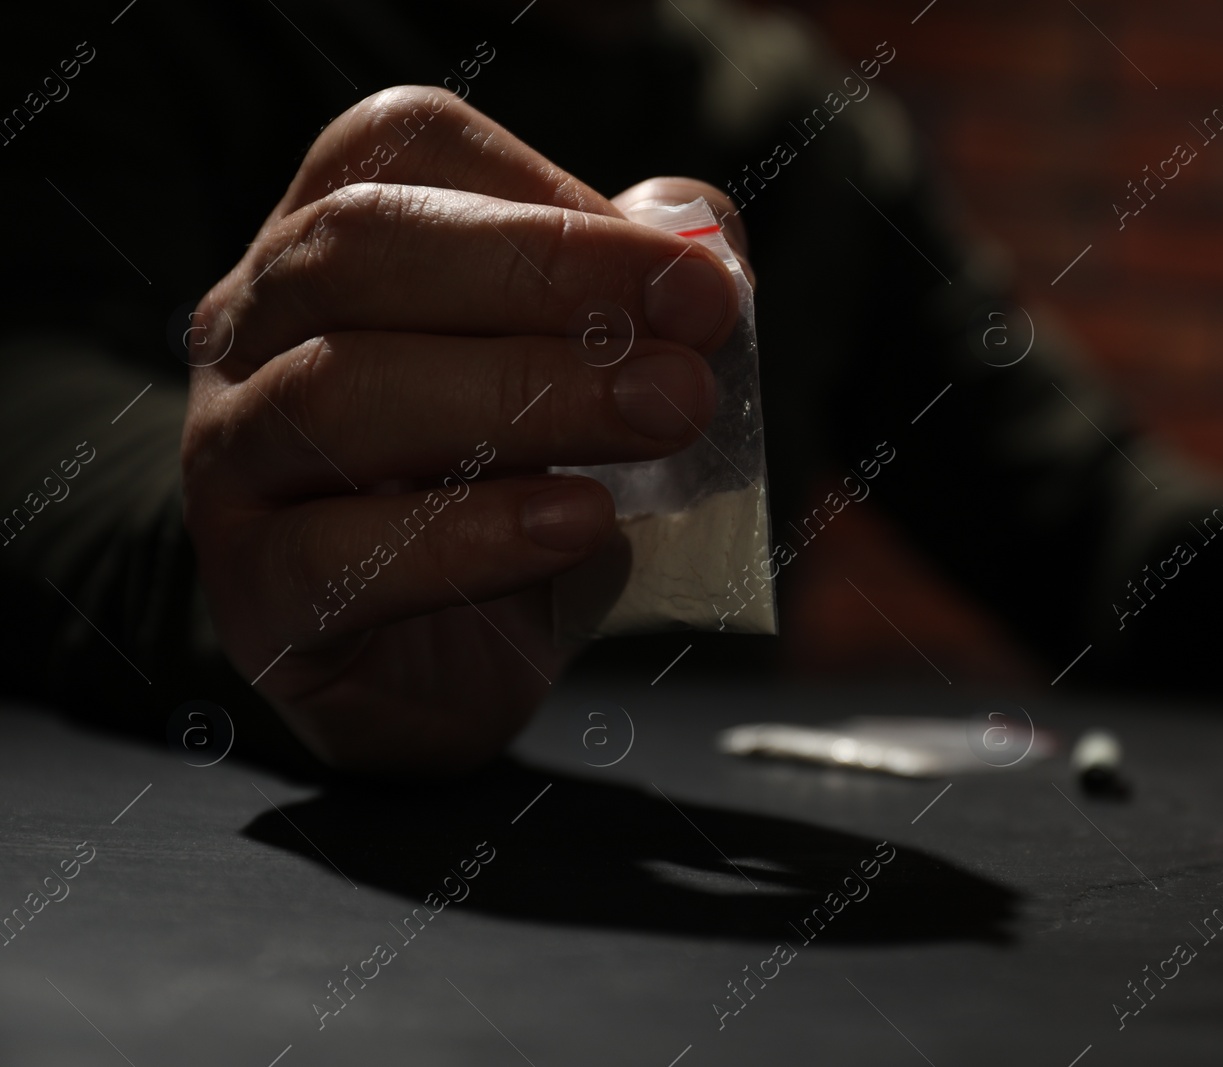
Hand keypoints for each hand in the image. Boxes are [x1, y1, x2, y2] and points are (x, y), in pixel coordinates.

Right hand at [182, 86, 743, 772]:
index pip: (402, 147)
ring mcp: (229, 458)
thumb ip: (637, 298)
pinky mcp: (252, 591)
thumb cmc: (513, 499)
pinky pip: (335, 551)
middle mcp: (251, 328)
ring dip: (524, 395)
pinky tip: (579, 523)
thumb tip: (700, 241)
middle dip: (546, 281)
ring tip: (661, 417)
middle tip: (692, 345)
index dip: (552, 199)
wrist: (443, 674)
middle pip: (360, 248)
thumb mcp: (589, 382)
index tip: (690, 280)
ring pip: (335, 391)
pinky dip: (471, 533)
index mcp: (330, 241)